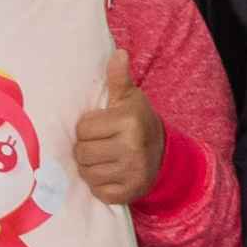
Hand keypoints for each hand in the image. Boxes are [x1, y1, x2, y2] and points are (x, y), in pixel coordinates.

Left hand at [70, 52, 164, 207]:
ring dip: (89, 167)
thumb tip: (118, 53)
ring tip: (101, 158)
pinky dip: (98, 185)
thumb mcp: (130, 98)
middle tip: (98, 144)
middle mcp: (131, 148)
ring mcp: (132, 173)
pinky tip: (108, 173)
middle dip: (85, 148)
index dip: (87, 128)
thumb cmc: (138, 121)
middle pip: (82, 153)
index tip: (99, 127)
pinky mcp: (129, 193)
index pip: (83, 130)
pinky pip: (98, 192)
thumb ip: (119, 77)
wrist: (164, 153)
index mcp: (128, 122)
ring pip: (87, 173)